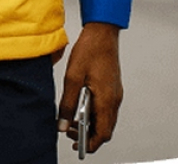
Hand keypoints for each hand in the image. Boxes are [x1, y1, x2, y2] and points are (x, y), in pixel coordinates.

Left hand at [56, 22, 122, 154]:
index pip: (103, 133)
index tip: (77, 146)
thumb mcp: (72, 78)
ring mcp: (115, 93)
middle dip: (88, 135)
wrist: (102, 32)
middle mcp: (114, 99)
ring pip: (105, 119)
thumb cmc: (90, 50)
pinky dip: (94, 114)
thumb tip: (62, 124)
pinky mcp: (112, 87)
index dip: (90, 143)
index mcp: (107, 99)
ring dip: (90, 124)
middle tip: (69, 133)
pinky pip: (105, 108)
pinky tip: (80, 107)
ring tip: (71, 121)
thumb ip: (68, 104)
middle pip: (105, 128)